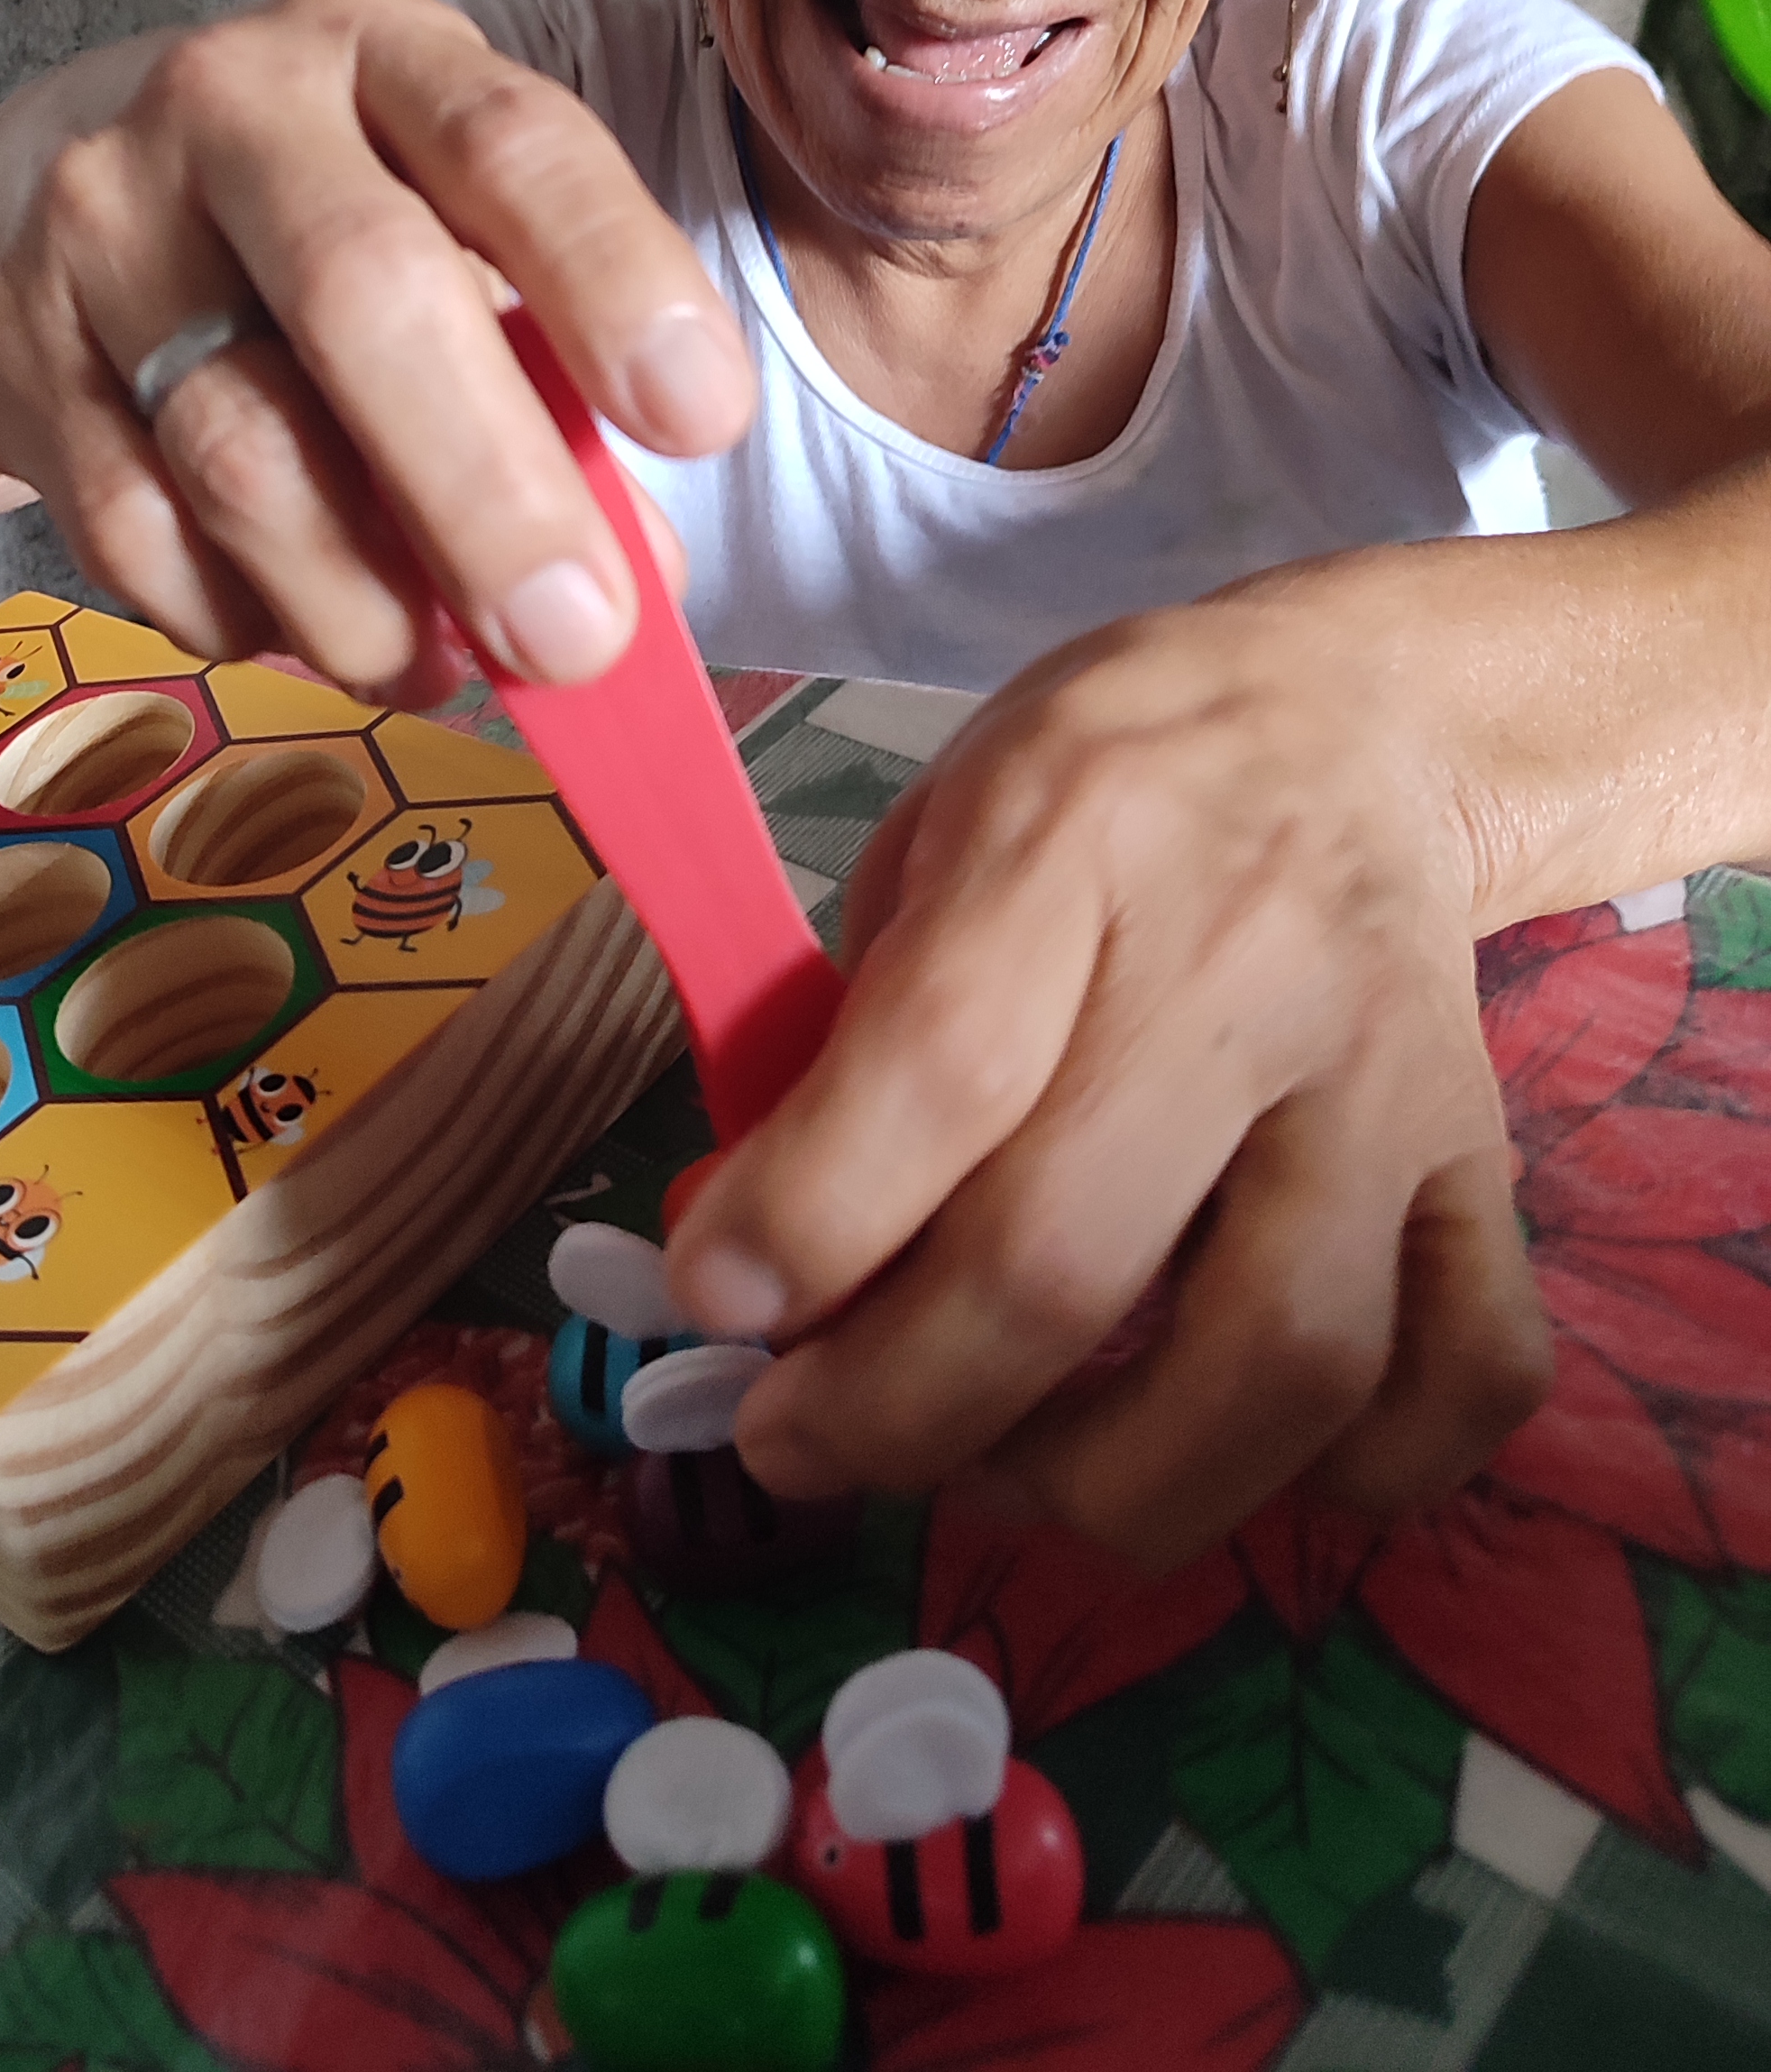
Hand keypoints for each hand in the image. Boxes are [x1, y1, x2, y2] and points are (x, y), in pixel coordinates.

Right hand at [0, 0, 753, 701]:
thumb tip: (634, 574)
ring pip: (240, 449)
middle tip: (579, 640)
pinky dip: (240, 618)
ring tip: (442, 665)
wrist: (32, 192)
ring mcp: (94, 224)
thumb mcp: (442, 218)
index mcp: (377, 45)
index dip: (612, 278)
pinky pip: (133, 536)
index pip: (508, 141)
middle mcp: (225, 104)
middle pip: (362, 294)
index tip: (703, 420)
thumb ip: (546, 362)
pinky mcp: (6, 353)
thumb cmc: (310, 220)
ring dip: (364, 602)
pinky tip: (301, 632)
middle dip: (487, 490)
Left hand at [666, 569, 1554, 1564]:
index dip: (809, 1219)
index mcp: (1078, 837)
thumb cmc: (1109, 784)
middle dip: (893, 1402)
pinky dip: (1351, 1478)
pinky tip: (1218, 1450)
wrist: (1354, 719)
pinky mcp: (1489, 1167)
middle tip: (794, 1436)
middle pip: (1069, 1257)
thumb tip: (752, 1266)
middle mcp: (1251, 966)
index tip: (712, 1299)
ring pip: (1281, 1362)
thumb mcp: (937, 830)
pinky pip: (1463, 1383)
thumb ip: (848, 1035)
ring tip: (988, 1470)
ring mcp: (1392, 1082)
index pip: (942, 1064)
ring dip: (1099, 1483)